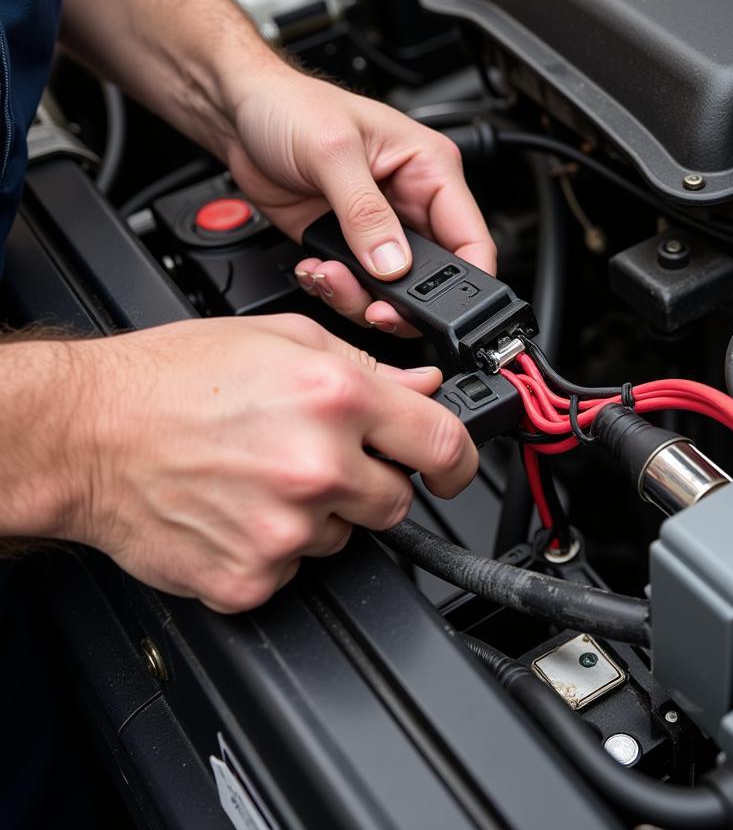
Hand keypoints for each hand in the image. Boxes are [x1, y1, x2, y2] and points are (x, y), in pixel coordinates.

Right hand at [59, 315, 476, 611]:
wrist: (88, 432)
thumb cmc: (171, 379)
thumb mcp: (280, 341)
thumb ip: (365, 367)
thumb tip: (422, 386)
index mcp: (335, 399)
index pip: (443, 444)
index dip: (459, 460)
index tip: (453, 468)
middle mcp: (317, 466)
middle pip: (395, 500)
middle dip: (370, 481)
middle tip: (318, 457)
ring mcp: (284, 530)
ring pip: (344, 537)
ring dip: (320, 513)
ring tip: (263, 474)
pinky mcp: (250, 577)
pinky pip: (295, 571)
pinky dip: (276, 547)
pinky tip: (240, 508)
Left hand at [225, 66, 496, 335]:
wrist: (240, 113)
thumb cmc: (291, 106)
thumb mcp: (333, 151)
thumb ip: (365, 213)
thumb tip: (393, 263)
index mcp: (430, 168)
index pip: (471, 238)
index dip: (467, 281)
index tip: (439, 308)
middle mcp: (411, 201)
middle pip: (434, 276)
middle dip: (402, 299)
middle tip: (373, 305)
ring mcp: (379, 227)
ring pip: (393, 291)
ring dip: (360, 297)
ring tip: (328, 274)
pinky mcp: (347, 244)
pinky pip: (357, 287)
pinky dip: (335, 289)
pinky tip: (315, 268)